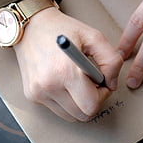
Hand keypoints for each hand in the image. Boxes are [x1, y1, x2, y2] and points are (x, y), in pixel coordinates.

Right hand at [14, 7, 122, 121]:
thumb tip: (112, 84)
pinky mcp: (32, 95)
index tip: (102, 82)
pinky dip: (66, 101)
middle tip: (92, 82)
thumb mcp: (94, 37)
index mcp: (65, 71)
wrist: (30, 26)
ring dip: (79, 103)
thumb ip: (111, 60)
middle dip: (92, 100)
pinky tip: (65, 82)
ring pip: (70, 116)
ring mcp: (38, 92)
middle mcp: (48, 85)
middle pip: (82, 115)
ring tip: (78, 82)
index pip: (91, 105)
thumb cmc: (62, 29)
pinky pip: (57, 109)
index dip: (103, 95)